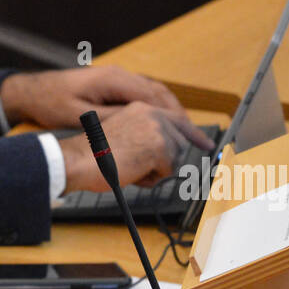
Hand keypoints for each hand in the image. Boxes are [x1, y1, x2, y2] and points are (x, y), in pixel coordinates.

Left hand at [0, 65, 185, 129]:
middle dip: (179, 115)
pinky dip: (155, 111)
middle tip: (195, 138)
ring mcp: (117, 80)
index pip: (154, 96)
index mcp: (113, 80)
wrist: (33, 91)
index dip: (175, 116)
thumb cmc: (52, 103)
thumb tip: (140, 126)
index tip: (190, 132)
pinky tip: (160, 127)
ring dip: (170, 113)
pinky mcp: (112, 87)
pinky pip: (142, 97)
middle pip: (160, 93)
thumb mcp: (79, 116)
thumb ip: (110, 119)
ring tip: (184, 135)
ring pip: (153, 94)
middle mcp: (119, 76)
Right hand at [58, 101, 212, 191]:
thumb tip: (167, 153)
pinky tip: (132, 173)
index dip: (194, 135)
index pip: (178, 119)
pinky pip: (167, 172)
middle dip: (163, 162)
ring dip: (154, 171)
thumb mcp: (122, 133)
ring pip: (173, 159)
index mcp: (142, 108)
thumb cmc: (93, 155)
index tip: (208, 145)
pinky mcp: (159, 148)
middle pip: (178, 145)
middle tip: (137, 167)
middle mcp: (153, 115)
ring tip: (129, 167)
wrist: (80, 160)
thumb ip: (145, 135)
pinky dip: (150, 179)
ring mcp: (158, 130)